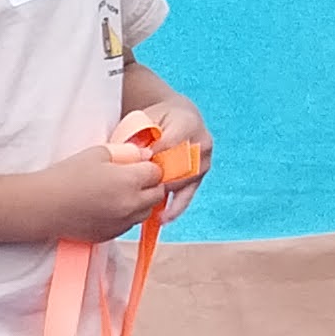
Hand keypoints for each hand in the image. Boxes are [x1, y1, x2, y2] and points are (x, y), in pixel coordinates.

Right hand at [30, 143, 173, 240]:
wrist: (42, 206)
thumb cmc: (66, 176)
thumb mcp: (97, 154)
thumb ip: (126, 153)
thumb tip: (145, 156)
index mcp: (129, 181)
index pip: (157, 173)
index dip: (149, 167)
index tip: (137, 165)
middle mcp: (130, 204)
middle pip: (157, 194)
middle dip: (150, 185)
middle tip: (133, 178)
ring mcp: (121, 222)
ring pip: (146, 212)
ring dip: (141, 202)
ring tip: (121, 193)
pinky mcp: (110, 235)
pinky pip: (129, 224)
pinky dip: (126, 216)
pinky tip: (108, 207)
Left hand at [134, 93, 212, 218]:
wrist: (177, 117)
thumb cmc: (156, 119)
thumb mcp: (144, 119)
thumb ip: (137, 135)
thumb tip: (130, 155)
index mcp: (187, 123)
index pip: (168, 145)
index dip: (152, 159)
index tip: (136, 171)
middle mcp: (201, 142)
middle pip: (178, 167)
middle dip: (158, 181)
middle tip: (138, 195)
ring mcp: (204, 159)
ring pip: (184, 182)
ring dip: (164, 196)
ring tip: (145, 211)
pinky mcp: (202, 173)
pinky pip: (189, 192)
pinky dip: (176, 206)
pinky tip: (164, 218)